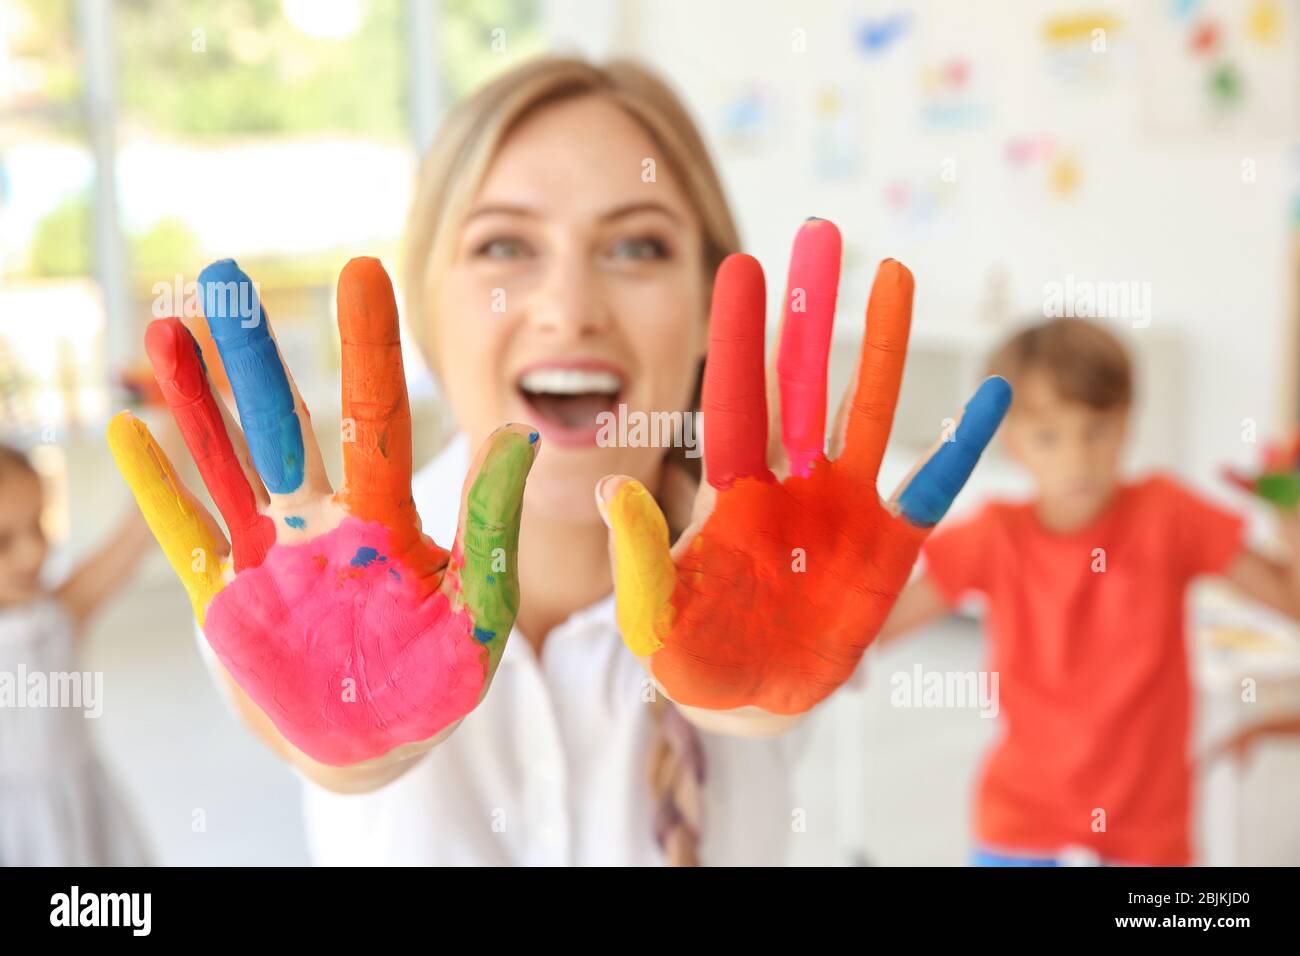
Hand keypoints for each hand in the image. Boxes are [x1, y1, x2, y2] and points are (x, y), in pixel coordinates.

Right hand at [108, 257, 537, 766]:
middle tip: (225, 272)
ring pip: (227, 461)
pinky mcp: (227, 599)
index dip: (368, 348)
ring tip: (168, 328)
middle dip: (256, 356)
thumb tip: (518, 435)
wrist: (375, 744)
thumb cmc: (435, 679)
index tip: (363, 270)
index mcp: (387, 518)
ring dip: (194, 400)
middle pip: (285, 423)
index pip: (376, 418)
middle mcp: (322, 519)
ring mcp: (269, 553)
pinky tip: (125, 430)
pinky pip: (186, 535)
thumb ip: (492, 532)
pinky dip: (157, 489)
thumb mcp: (480, 612)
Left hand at [597, 219, 1008, 718]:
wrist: (746, 704)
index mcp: (728, 491)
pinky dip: (964, 445)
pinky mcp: (888, 547)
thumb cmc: (689, 658)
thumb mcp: (653, 617)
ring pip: (866, 411)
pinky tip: (994, 395)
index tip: (742, 265)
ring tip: (895, 272)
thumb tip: (609, 489)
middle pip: (803, 382)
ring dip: (883, 346)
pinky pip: (933, 487)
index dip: (740, 337)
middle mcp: (788, 481)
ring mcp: (842, 508)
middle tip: (820, 232)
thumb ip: (640, 558)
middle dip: (810, 311)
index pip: (734, 398)